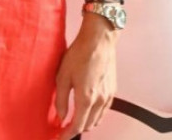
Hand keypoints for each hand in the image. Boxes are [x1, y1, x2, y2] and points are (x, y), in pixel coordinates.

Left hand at [55, 15, 118, 138]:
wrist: (99, 41)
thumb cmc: (78, 55)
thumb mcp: (62, 76)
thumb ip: (60, 99)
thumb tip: (60, 116)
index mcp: (86, 98)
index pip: (77, 125)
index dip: (67, 134)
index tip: (59, 137)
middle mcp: (100, 100)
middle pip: (88, 125)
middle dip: (75, 130)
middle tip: (63, 129)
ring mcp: (109, 96)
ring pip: (98, 119)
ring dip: (86, 123)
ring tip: (72, 121)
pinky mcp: (113, 90)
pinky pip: (104, 111)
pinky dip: (95, 116)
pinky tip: (86, 111)